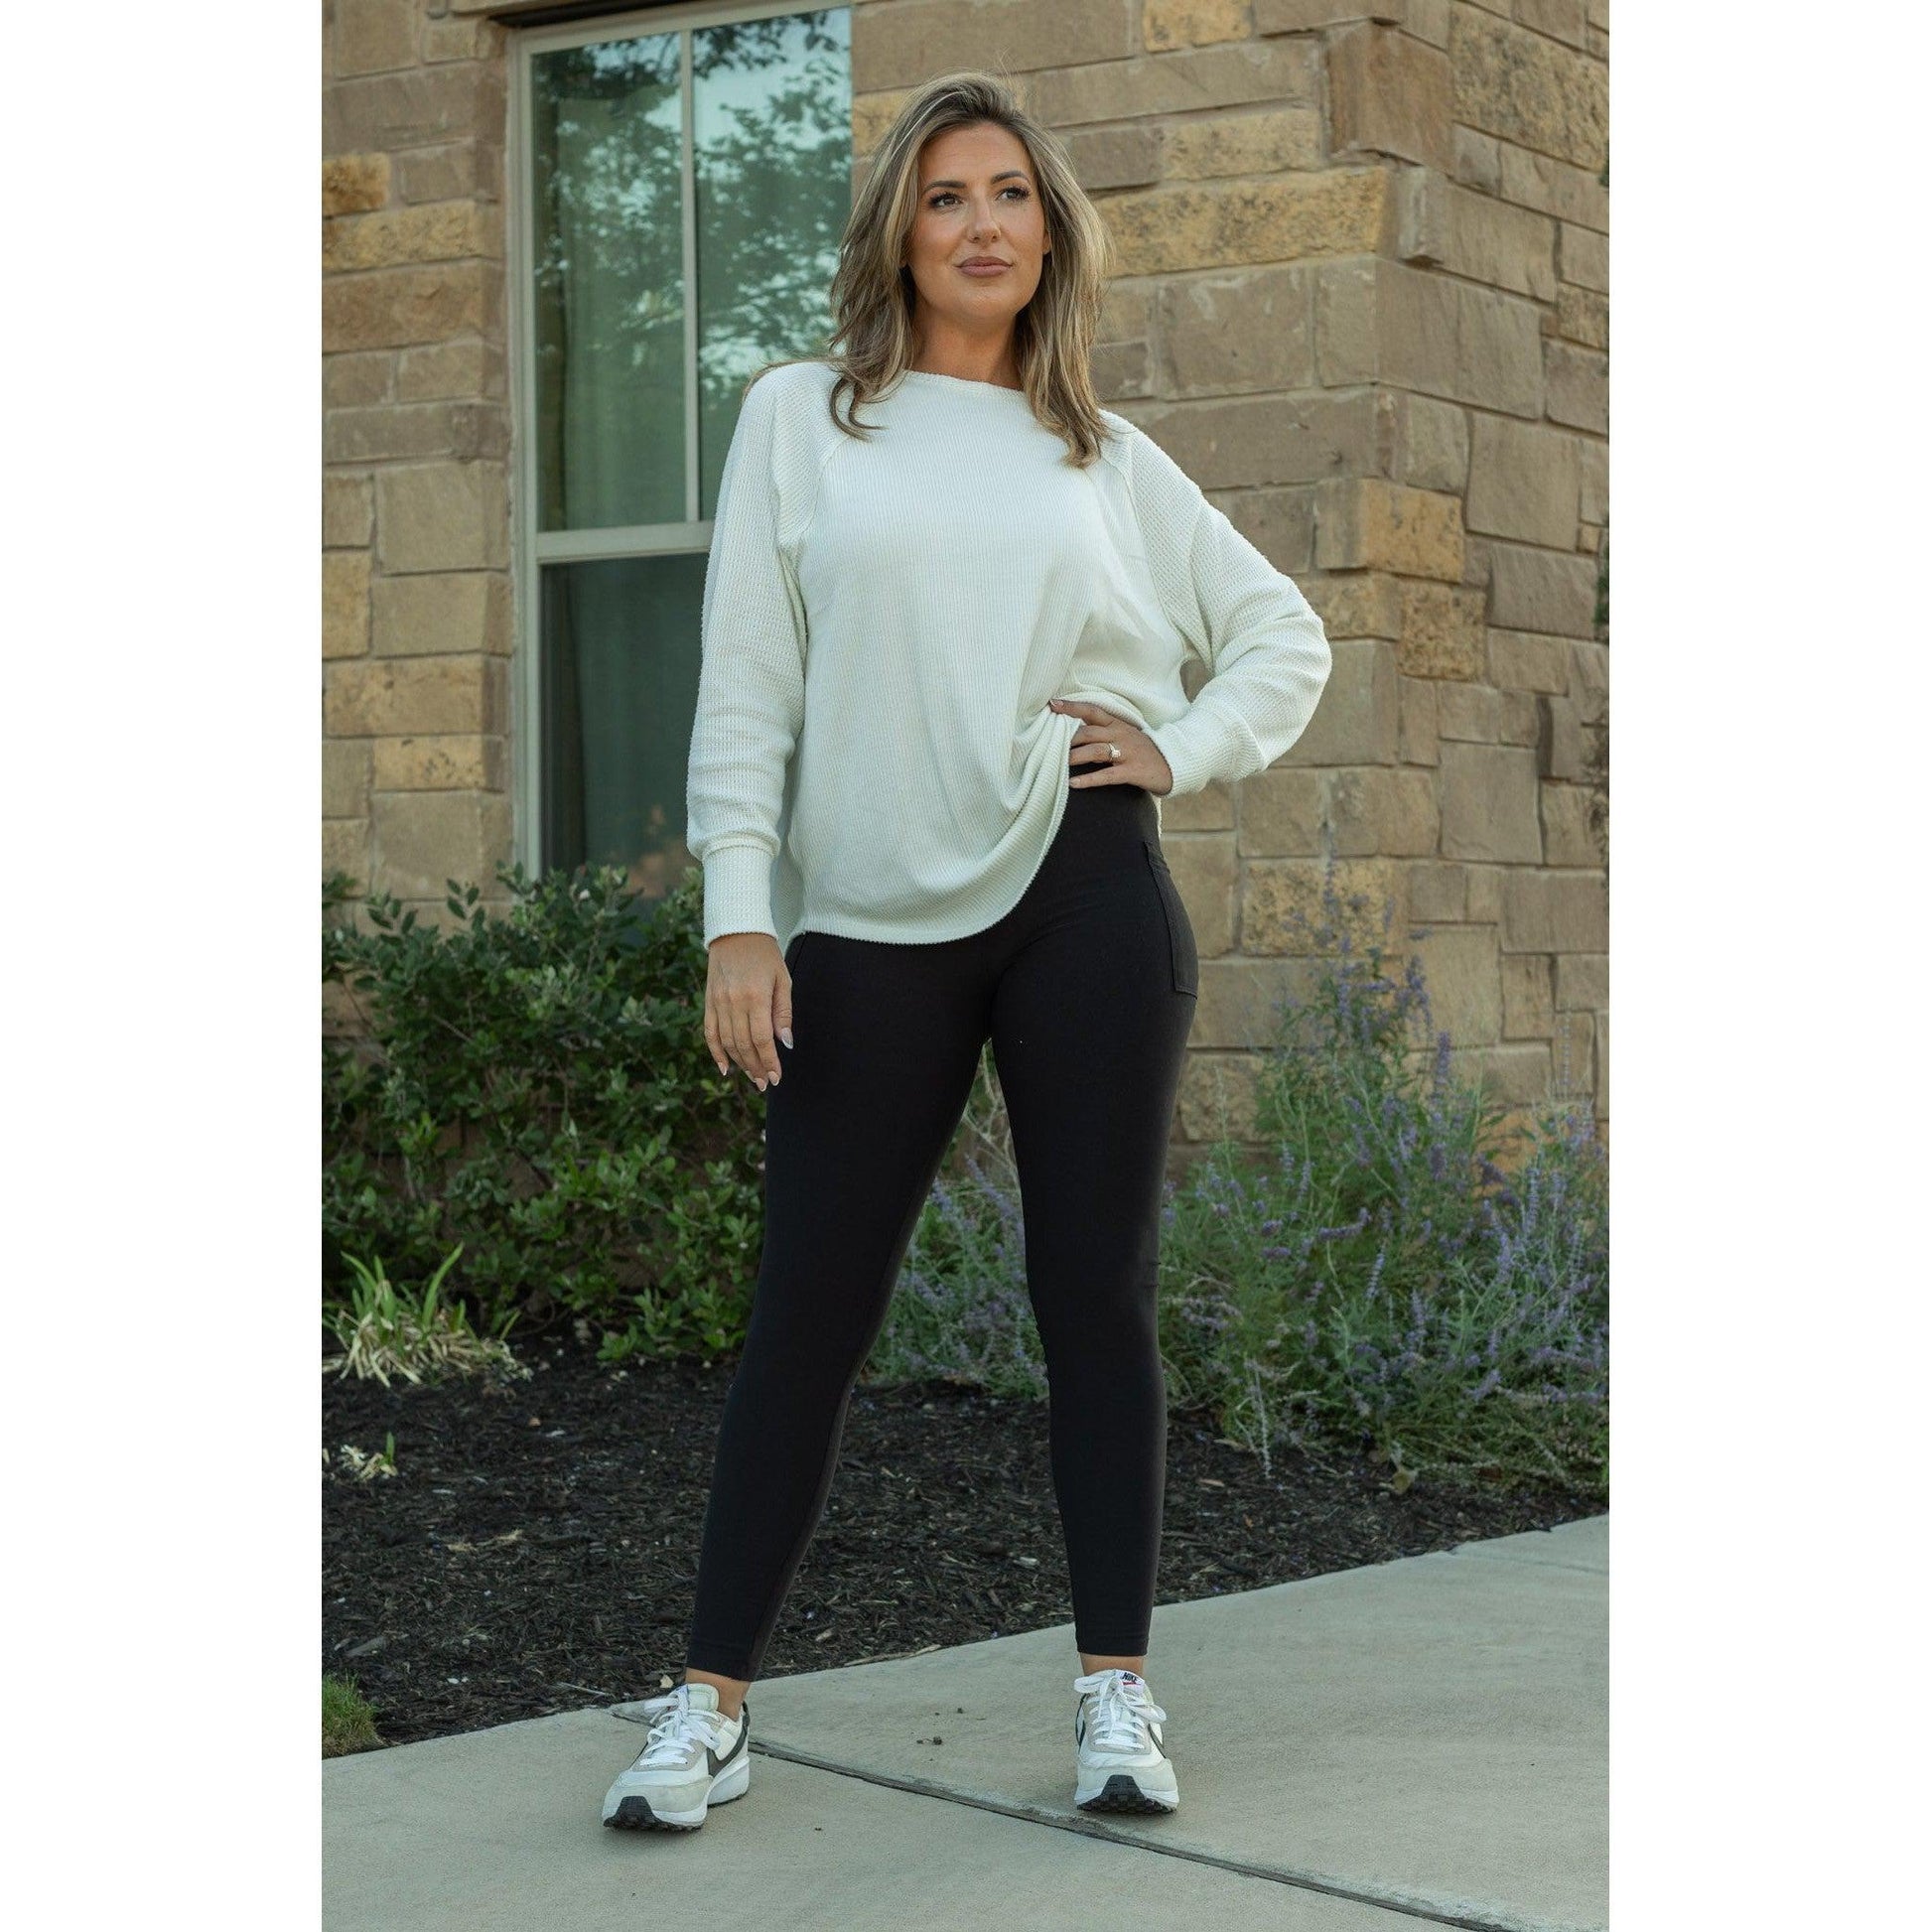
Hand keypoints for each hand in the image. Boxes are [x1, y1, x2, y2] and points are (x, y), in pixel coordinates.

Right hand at [704, 931, 793, 1090]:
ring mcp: (718, 1002)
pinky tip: (725, 1068)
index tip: (776, 1077)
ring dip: (740, 1064)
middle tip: (765, 1083)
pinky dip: (716, 1052)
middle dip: (755, 1068)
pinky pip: (709, 1032)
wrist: (736, 932)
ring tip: (752, 1077)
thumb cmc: (765, 956)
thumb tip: (785, 1043)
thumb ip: (783, 1013)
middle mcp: (734, 1002)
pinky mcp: (708, 1001)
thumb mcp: (783, 980)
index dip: (769, 1062)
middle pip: (743, 1046)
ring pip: (727, 1043)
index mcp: (756, 997)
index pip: (762, 1039)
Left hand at [1049, 697, 1173, 794]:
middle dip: (1067, 738)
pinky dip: (1089, 779)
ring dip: (1074, 757)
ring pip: (1095, 751)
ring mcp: (1127, 753)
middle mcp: (1121, 735)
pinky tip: (1073, 784)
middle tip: (1047, 745)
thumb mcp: (1125, 735)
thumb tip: (1073, 732)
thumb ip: (1103, 732)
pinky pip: (1107, 775)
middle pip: (1089, 732)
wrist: (1173, 765)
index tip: (1052, 703)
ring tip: (1057, 763)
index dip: (1072, 707)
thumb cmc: (1143, 751)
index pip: (1092, 711)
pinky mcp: (1132, 771)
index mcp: (1118, 724)